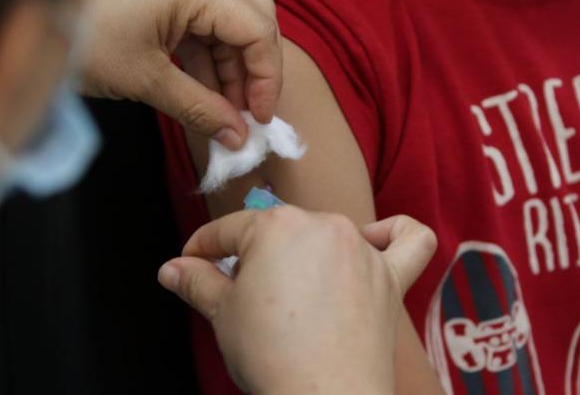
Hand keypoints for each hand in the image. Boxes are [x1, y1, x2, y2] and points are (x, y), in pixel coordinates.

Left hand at [81, 0, 281, 149]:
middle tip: (251, 111)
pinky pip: (205, 21)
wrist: (28, 13)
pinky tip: (208, 91)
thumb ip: (201, 109)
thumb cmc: (82, 41)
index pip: (257, 29)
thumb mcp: (146, 80)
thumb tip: (239, 138)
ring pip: (231, 20)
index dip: (267, 77)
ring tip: (228, 110)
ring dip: (233, 65)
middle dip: (256, 67)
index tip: (261, 118)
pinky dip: (210, 56)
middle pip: (254, 16)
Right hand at [158, 208, 435, 394]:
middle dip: (253, 258)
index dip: (203, 248)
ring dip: (304, 253)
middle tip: (241, 296)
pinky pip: (409, 241)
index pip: (229, 230)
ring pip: (325, 235)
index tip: (192, 264)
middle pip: (276, 232)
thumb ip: (196, 282)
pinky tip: (375, 240)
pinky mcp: (390, 276)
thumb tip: (171, 269)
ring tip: (292, 290)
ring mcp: (361, 248)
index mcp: (276, 226)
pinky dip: (394, 234)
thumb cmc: (271, 355)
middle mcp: (322, 225)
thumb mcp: (222, 314)